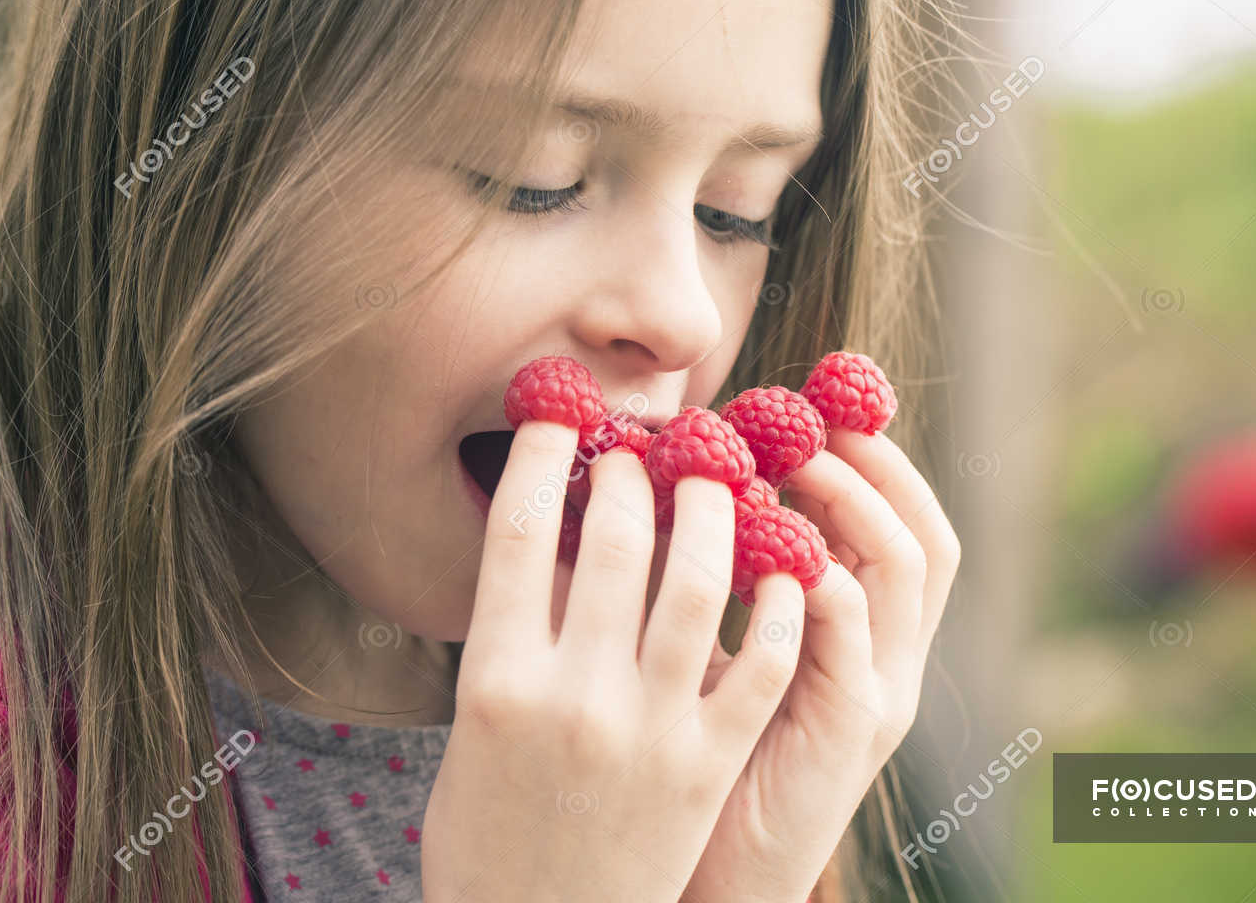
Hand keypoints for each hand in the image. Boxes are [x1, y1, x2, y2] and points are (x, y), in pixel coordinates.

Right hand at [423, 420, 806, 902]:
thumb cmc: (491, 837)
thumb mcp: (472, 734)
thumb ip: (510, 644)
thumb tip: (548, 544)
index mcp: (495, 681)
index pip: (516, 532)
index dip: (541, 457)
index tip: (560, 417)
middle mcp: (571, 694)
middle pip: (612, 538)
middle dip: (633, 472)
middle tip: (647, 447)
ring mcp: (646, 730)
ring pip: (698, 581)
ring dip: (714, 511)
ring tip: (719, 482)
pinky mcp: (707, 766)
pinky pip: (759, 663)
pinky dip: (777, 604)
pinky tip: (782, 566)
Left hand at [679, 429, 959, 902]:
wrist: (714, 879)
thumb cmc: (700, 760)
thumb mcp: (718, 656)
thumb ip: (715, 581)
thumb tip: (661, 481)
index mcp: (864, 639)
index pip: (902, 525)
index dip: (873, 457)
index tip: (817, 395)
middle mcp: (889, 659)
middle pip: (923, 533)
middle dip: (872, 461)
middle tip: (806, 412)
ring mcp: (879, 692)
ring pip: (906, 569)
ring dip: (849, 499)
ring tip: (787, 458)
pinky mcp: (849, 729)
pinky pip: (852, 633)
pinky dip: (818, 574)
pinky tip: (767, 540)